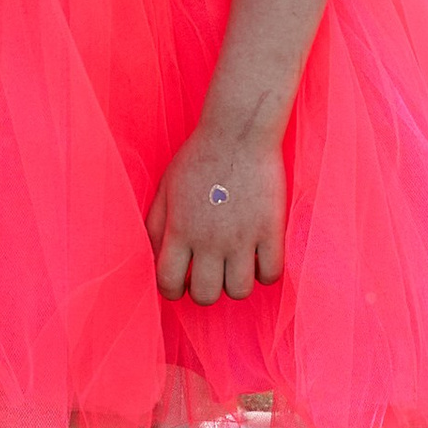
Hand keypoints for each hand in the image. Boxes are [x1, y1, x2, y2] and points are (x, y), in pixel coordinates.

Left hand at [149, 132, 286, 305]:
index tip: (181, 283)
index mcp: (179, 229)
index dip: (172, 291)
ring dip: (236, 284)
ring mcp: (242, 237)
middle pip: (206, 295)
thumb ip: (156, 224)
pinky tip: (260, 258)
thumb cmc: (199, 157)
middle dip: (206, 291)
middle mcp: (208, 239)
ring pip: (239, 291)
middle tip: (210, 274)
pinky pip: (271, 275)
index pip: (168, 282)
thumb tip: (155, 257)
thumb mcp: (166, 188)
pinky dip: (266, 273)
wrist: (238, 133)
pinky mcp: (270, 230)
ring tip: (236, 266)